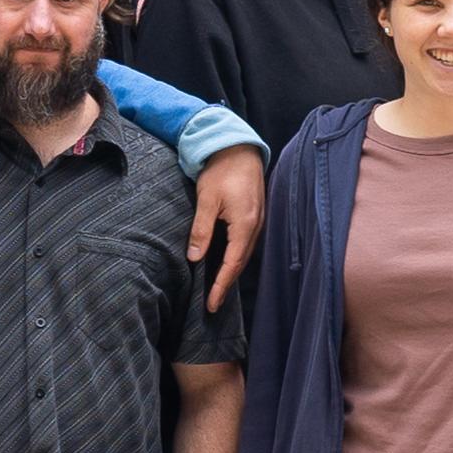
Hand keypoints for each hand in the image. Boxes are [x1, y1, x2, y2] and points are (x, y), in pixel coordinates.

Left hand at [190, 146, 267, 306]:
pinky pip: (247, 244)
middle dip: (227, 285)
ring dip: (232, 272)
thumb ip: (202, 230)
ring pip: (245, 255)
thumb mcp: (207, 200)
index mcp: (245, 225)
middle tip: (213, 304)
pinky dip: (237, 258)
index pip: (232, 265)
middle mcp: (256, 227)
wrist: (239, 148)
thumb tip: (194, 258)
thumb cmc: (222, 170)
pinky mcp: (255, 216)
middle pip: (241, 264)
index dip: (221, 286)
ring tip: (218, 288)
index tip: (211, 304)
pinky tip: (227, 262)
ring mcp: (258, 221)